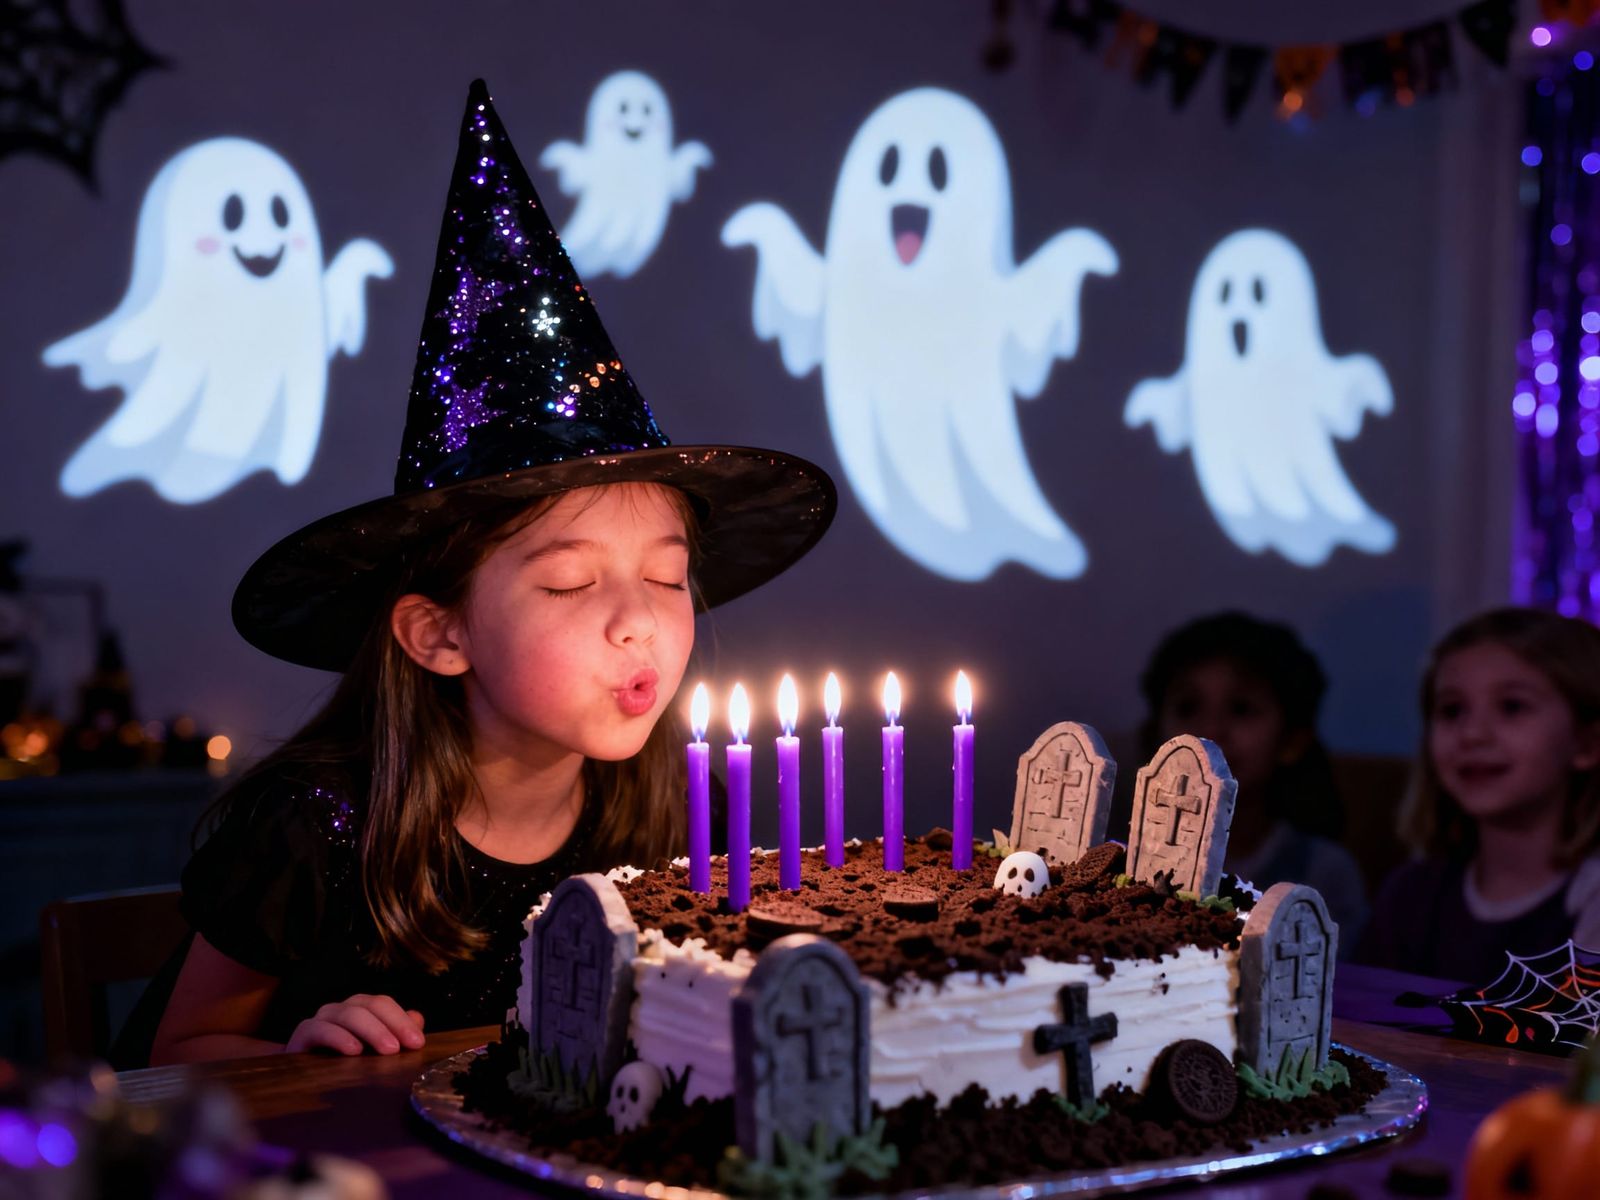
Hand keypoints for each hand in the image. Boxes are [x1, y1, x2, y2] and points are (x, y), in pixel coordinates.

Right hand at [285, 994, 425, 1055]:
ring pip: (348, 1014)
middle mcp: (342, 1009)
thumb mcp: (373, 1050)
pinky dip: (338, 1037)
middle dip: (391, 1024)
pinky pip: (319, 1028)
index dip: (402, 1020)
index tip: (418, 1043)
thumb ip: (396, 1033)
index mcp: (361, 1008)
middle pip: (369, 1005)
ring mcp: (321, 1019)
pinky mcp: (302, 1034)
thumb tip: (417, 1018)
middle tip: (404, 1047)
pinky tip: (353, 1050)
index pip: (383, 1004)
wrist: (302, 1078)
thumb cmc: (343, 1063)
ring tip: (388, 1050)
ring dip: (371, 1030)